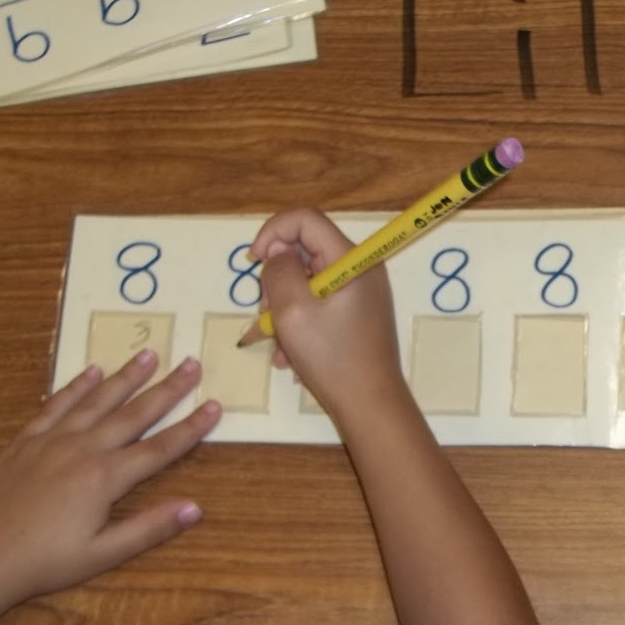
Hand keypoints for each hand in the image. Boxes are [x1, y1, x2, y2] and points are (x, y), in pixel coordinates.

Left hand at [0, 352, 219, 607]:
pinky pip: (56, 405)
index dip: (190, 428)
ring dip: (125, 377)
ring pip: (97, 401)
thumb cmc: (45, 562)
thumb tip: (195, 508)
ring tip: (149, 354)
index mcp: (105, 479)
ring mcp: (52, 441)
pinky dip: (76, 386)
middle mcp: (82, 450)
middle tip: (192, 364)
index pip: (160, 448)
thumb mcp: (103, 554)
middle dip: (167, 389)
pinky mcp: (26, 441)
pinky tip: (91, 371)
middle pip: (134, 414)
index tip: (214, 406)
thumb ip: (150, 528)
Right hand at [250, 207, 411, 425]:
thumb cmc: (333, 358)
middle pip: (305, 252)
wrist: (371, 405)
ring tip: (280, 346)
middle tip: (267, 315)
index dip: (272, 232)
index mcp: (351, 259)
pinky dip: (300, 325)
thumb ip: (278, 271)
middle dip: (277, 281)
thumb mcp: (292, 310)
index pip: (306, 219)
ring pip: (307, 283)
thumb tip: (278, 253)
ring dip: (285, 310)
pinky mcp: (357, 315)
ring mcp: (361, 293)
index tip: (253, 261)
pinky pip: (319, 306)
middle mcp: (360, 269)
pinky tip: (292, 357)